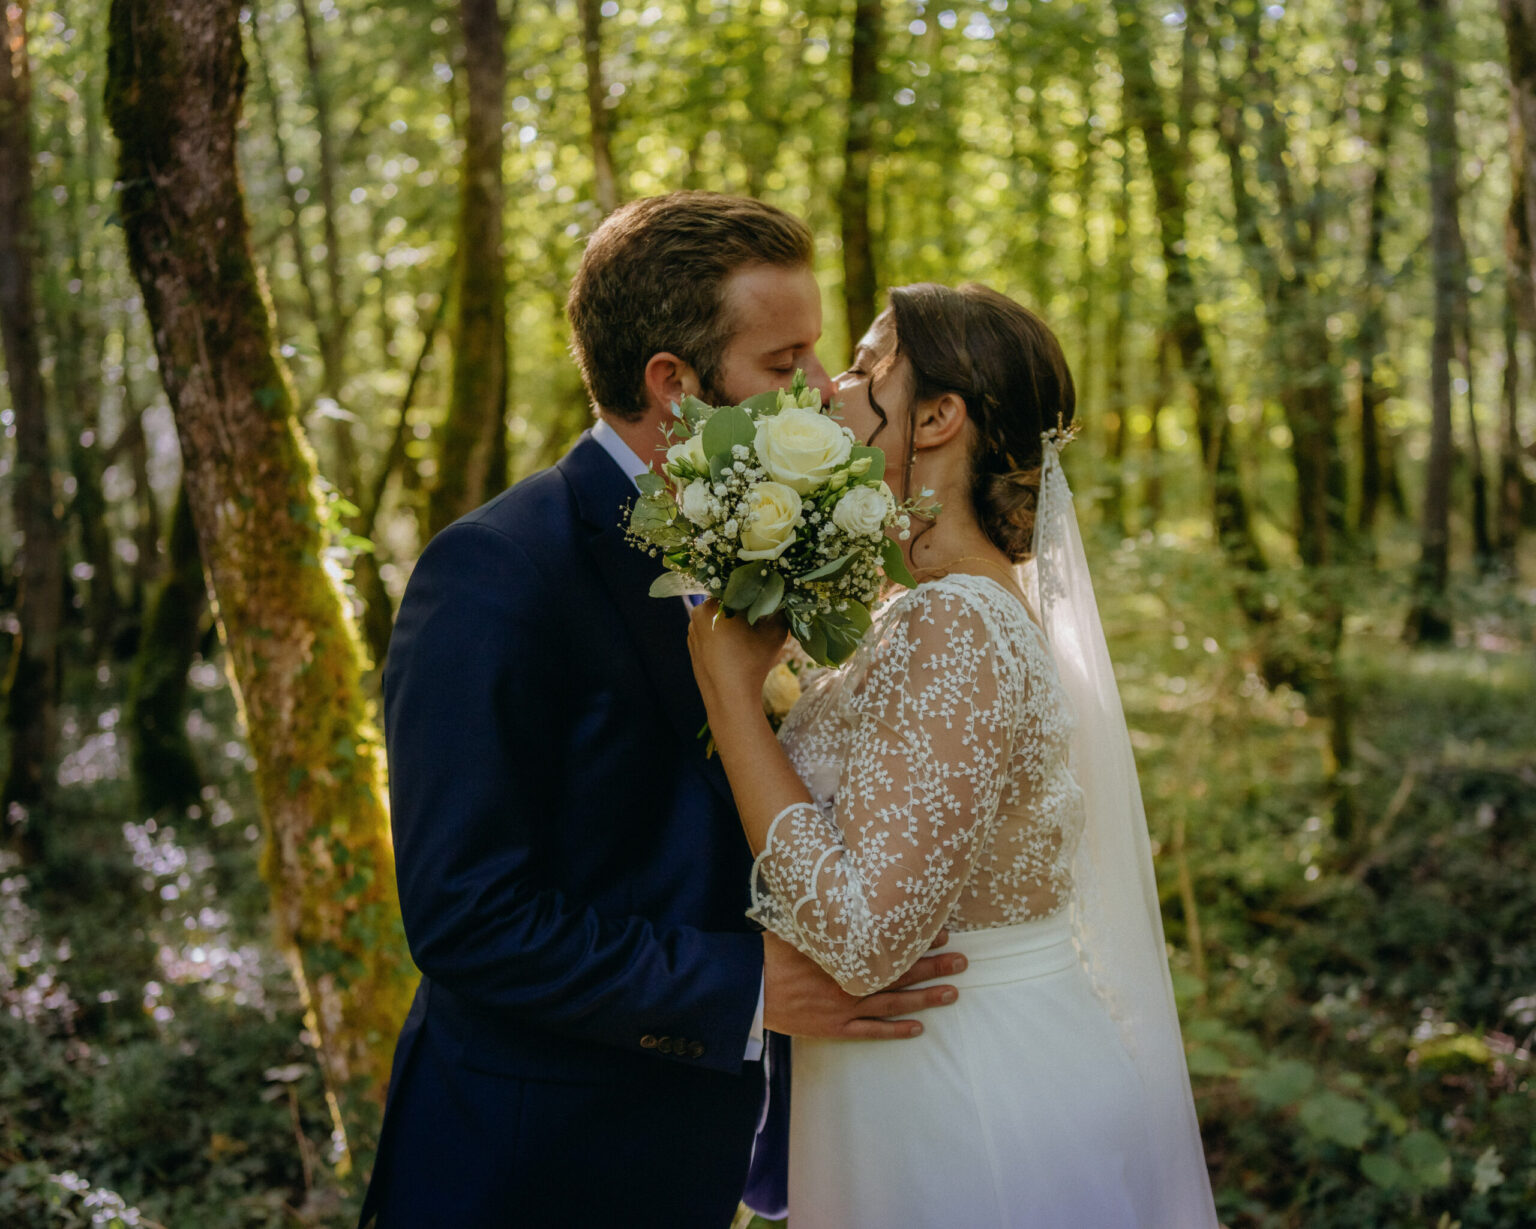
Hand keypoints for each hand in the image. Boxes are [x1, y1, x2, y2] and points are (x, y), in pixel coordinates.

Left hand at [687, 599, 787, 716]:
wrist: (730, 700)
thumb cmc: (752, 663)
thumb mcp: (775, 632)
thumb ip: (781, 610)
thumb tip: (785, 597)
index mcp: (711, 605)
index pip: (735, 586)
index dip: (754, 591)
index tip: (768, 600)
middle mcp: (696, 616)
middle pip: (726, 602)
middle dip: (743, 607)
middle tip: (762, 617)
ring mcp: (692, 633)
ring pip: (718, 618)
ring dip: (733, 622)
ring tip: (752, 634)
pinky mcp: (693, 649)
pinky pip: (711, 634)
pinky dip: (724, 636)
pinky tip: (739, 648)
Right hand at [762, 931, 965, 1039]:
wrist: (750, 988)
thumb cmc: (771, 952)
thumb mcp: (802, 925)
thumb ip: (830, 919)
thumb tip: (849, 896)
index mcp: (846, 954)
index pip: (893, 947)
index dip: (919, 940)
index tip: (941, 931)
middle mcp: (852, 981)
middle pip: (902, 973)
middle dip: (934, 966)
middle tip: (962, 961)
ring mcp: (846, 1008)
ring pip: (895, 1003)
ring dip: (925, 998)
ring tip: (953, 992)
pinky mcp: (835, 1028)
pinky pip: (872, 1031)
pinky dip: (896, 1030)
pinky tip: (918, 1028)